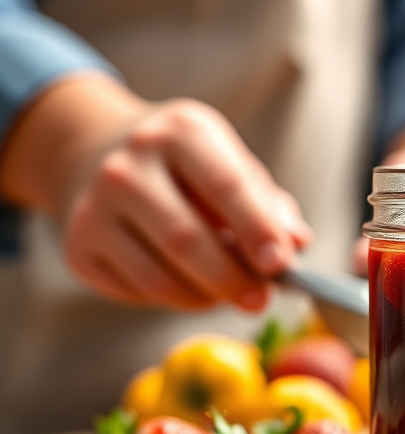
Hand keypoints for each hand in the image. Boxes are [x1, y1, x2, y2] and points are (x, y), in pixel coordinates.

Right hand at [0, 75, 310, 310]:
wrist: (96, 154)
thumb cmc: (185, 166)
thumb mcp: (229, 163)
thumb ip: (267, 203)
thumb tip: (297, 243)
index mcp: (180, 132)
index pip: (225, 186)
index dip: (257, 229)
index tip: (281, 264)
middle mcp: (128, 165)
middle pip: (186, 239)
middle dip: (232, 278)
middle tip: (260, 300)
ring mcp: (95, 207)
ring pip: (160, 277)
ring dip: (205, 297)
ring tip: (228, 293)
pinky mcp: (79, 247)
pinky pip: (139, 291)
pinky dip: (176, 299)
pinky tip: (190, 285)